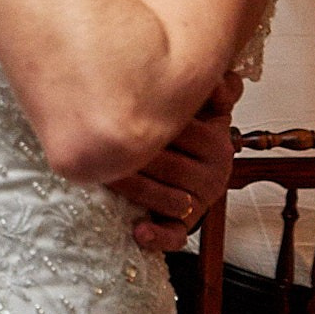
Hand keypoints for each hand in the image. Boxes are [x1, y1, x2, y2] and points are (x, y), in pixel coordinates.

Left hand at [108, 72, 239, 252]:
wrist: (195, 169)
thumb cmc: (188, 136)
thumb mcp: (203, 107)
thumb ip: (212, 89)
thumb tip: (219, 78)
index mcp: (216, 141)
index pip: (179, 130)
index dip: (143, 122)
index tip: (115, 114)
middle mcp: (215, 172)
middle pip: (165, 163)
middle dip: (128, 155)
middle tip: (95, 145)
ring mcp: (200, 200)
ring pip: (164, 196)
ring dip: (132, 189)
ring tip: (102, 176)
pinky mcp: (186, 224)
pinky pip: (175, 234)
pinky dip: (157, 235)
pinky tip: (139, 230)